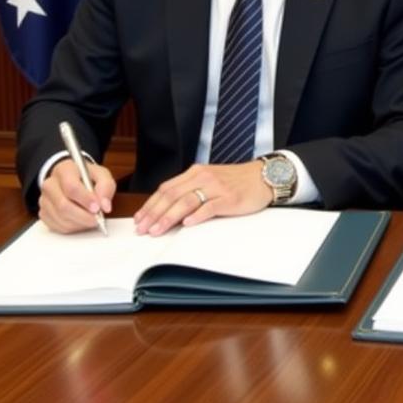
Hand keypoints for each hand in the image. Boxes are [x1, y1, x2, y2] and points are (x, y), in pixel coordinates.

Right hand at [38, 157, 115, 233]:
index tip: (97, 208)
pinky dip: (72, 227)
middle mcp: (50, 184)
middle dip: (83, 216)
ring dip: (79, 223)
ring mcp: (44, 200)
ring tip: (91, 219)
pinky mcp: (43, 213)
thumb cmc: (87, 177)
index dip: (85, 200)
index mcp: (64, 169)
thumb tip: (105, 206)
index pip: (71, 187)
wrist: (73, 179)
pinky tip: (81, 221)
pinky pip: (57, 226)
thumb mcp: (102, 174)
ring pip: (60, 218)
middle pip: (63, 205)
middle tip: (97, 218)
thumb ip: (106, 187)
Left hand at [133, 162, 269, 235]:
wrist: (263, 176)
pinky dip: (197, 216)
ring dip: (168, 217)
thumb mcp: (209, 180)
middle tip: (142, 229)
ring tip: (157, 230)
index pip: (166, 188)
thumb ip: (190, 190)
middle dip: (154, 213)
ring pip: (186, 201)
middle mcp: (204, 177)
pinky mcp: (229, 198)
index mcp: (196, 172)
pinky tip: (187, 224)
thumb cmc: (236, 181)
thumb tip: (166, 209)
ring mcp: (217, 187)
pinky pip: (210, 207)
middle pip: (172, 195)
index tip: (139, 220)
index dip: (150, 205)